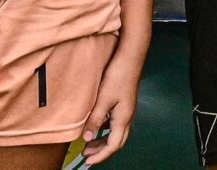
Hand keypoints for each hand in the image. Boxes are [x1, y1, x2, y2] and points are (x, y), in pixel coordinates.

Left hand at [81, 44, 145, 162]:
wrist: (130, 57)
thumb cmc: (118, 76)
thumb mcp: (103, 99)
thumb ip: (95, 119)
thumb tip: (87, 137)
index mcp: (123, 118)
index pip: (113, 145)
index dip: (101, 156)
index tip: (88, 162)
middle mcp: (127, 117)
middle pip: (117, 142)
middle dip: (102, 151)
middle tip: (86, 155)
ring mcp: (127, 110)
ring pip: (116, 132)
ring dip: (103, 140)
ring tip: (88, 143)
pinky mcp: (124, 103)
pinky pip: (115, 123)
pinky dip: (106, 129)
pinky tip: (97, 125)